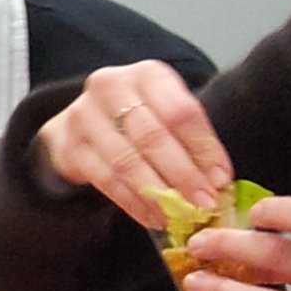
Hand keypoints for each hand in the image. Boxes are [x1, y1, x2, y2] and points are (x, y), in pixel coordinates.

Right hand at [33, 60, 231, 230]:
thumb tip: (218, 182)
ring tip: (179, 215)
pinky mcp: (69, 146)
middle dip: (182, 175)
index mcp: (148, 74)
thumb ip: (193, 142)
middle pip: (152, 136)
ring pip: (126, 161)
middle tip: (204, 204)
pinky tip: (153, 216)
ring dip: (157, 194)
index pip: (180, 112)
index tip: (221, 181)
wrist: (87, 119)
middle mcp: (111, 87)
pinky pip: (105, 180)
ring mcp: (84, 116)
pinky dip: (133, 203)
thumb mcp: (169, 114)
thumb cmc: (140, 117)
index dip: (204, 149)